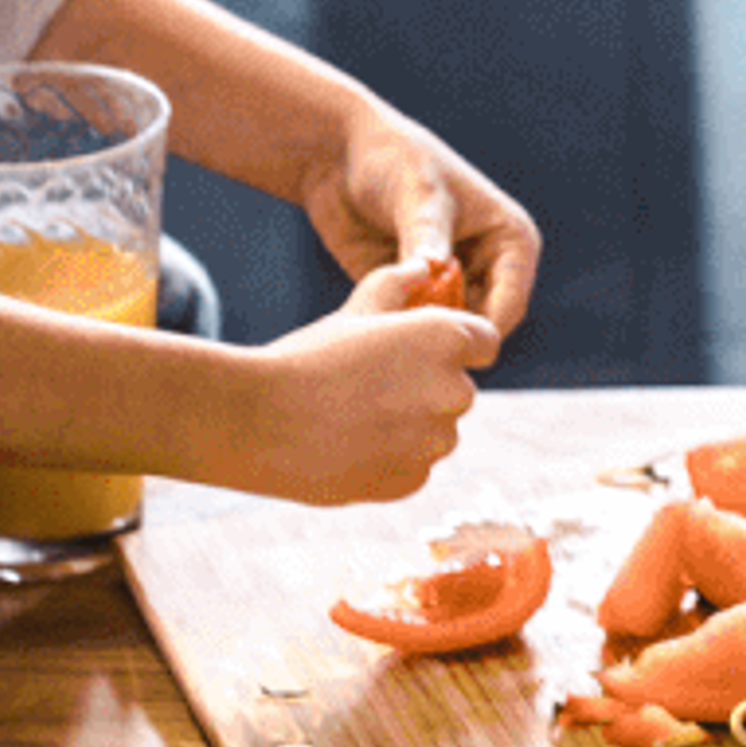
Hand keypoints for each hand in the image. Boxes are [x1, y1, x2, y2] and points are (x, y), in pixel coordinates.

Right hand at [234, 293, 498, 504]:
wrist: (260, 420)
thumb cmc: (308, 356)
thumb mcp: (357, 307)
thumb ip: (402, 282)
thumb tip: (428, 266)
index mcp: (446, 339)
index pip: (485, 342)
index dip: (457, 344)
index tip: (421, 350)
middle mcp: (454, 391)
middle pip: (459, 389)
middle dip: (428, 386)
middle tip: (370, 384)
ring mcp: (435, 442)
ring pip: (437, 431)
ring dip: (411, 425)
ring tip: (354, 415)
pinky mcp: (413, 480)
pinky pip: (415, 466)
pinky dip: (391, 458)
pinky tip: (349, 445)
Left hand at [300, 107, 541, 347]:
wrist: (339, 155)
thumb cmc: (392, 158)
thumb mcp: (417, 193)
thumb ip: (427, 236)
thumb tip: (435, 272)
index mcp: (511, 239)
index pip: (511, 303)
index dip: (480, 330)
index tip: (436, 339)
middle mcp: (487, 266)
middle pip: (479, 326)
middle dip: (445, 335)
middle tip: (403, 331)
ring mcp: (450, 283)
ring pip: (445, 332)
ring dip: (418, 336)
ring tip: (384, 316)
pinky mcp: (413, 294)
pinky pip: (411, 329)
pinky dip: (395, 330)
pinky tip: (369, 315)